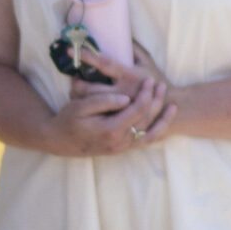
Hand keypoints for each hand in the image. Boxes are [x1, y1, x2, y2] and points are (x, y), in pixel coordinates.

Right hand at [46, 60, 174, 157]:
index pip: (136, 110)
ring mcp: (121, 148)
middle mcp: (119, 142)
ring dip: (161, 117)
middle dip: (155, 101)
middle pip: (145, 119)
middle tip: (160, 84)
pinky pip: (144, 143)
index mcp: (110, 130)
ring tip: (171, 103)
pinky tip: (164, 123)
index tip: (149, 80)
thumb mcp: (80, 107)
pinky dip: (157, 133)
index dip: (146, 94)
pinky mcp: (121, 149)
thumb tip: (125, 98)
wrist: (59, 141)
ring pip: (149, 132)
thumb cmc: (67, 120)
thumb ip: (103, 101)